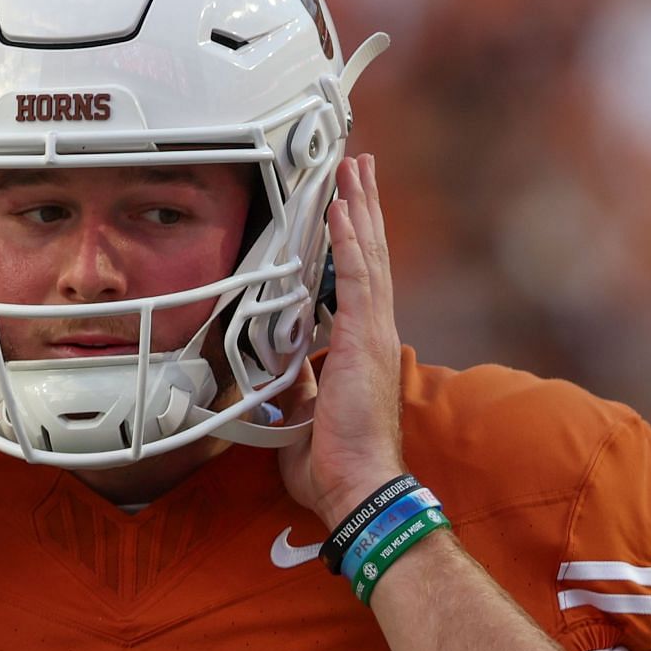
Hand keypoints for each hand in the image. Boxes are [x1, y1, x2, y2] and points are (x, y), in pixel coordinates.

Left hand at [278, 154, 405, 524]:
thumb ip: (296, 382)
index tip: (348, 205)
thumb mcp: (305, 410)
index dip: (354, 239)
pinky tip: (343, 210)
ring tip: (354, 169)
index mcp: (360, 347)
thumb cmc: (336, 459)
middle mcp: (372, 332)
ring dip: (358, 209)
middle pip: (369, 255)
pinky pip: (356, 278)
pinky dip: (348, 241)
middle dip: (363, 207)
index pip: (359, 279)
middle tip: (360, 165)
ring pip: (367, 255)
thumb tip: (278, 367)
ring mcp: (372, 333)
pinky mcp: (364, 340)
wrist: (357, 485)